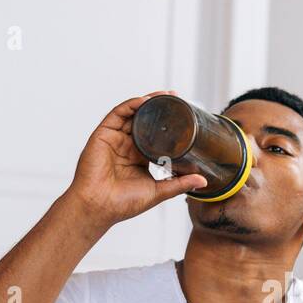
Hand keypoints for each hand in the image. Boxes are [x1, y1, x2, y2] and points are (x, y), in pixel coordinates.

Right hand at [66, 92, 206, 227]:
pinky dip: (131, 105)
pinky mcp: (103, 135)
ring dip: (147, 102)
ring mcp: (115, 139)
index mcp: (139, 158)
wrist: (99, 207)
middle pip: (144, 120)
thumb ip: (179, 183)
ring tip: (164, 95)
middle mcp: (126, 146)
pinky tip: (144, 101)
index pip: (155, 135)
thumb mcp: (158, 191)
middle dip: (159, 108)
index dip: (167, 124)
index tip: (184, 115)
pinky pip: (117, 115)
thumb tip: (203, 180)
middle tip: (176, 98)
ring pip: (132, 113)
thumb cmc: (123, 204)